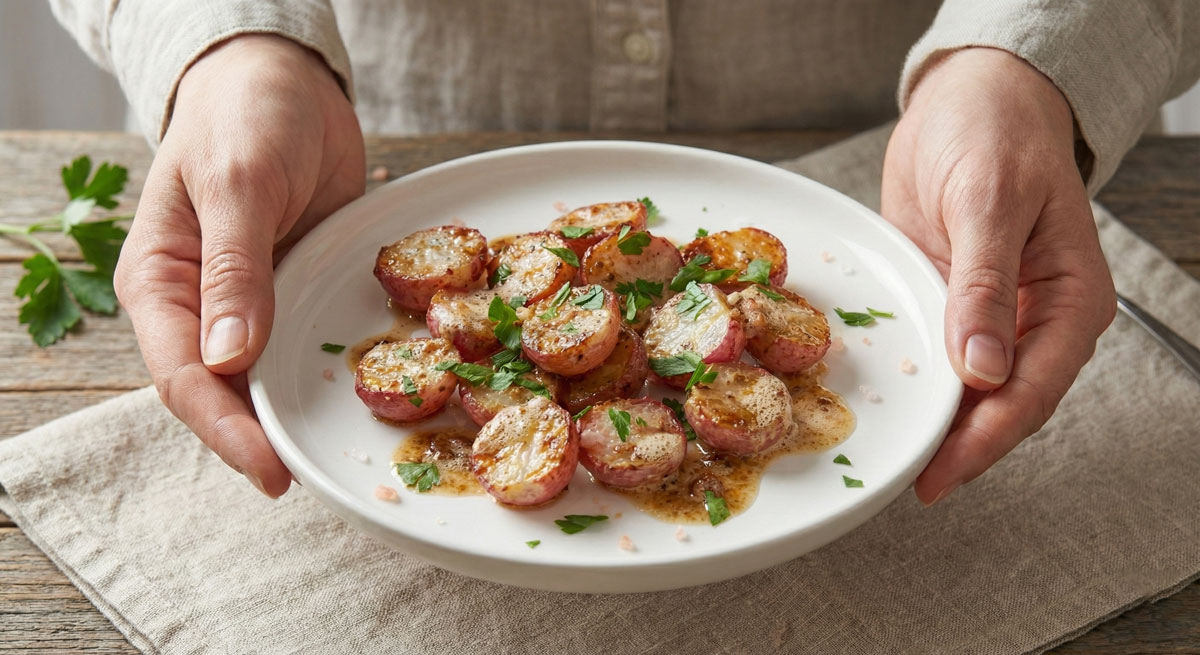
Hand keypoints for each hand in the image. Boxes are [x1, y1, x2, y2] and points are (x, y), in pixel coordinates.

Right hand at [114, 35, 364, 495]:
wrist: (285, 80)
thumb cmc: (243, 116)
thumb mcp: (236, 184)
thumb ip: (235, 269)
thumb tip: (228, 360)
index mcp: (163, 286)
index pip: (184, 379)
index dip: (226, 430)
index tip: (271, 469)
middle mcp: (205, 307)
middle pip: (227, 393)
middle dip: (264, 437)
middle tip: (315, 477)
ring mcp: (256, 303)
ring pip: (272, 375)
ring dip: (301, 410)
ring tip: (344, 451)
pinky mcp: (301, 289)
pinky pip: (313, 339)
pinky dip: (335, 367)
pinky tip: (375, 391)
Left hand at [881, 47, 1115, 503]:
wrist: (969, 98)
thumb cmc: (996, 134)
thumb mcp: (990, 202)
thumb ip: (983, 285)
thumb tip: (983, 369)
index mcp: (1068, 302)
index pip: (1029, 391)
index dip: (984, 440)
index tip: (939, 474)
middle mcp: (1032, 321)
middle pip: (999, 406)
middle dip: (957, 447)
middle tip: (905, 484)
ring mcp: (988, 318)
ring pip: (966, 393)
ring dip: (933, 425)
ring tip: (889, 463)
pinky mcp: (946, 306)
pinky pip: (934, 358)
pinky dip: (914, 384)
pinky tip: (885, 408)